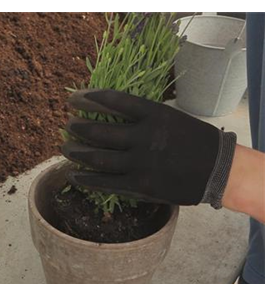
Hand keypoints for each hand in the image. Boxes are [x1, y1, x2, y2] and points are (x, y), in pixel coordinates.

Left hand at [62, 89, 236, 207]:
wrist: (219, 169)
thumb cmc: (194, 140)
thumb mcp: (170, 116)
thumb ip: (141, 116)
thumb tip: (105, 113)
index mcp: (154, 114)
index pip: (112, 100)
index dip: (87, 98)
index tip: (73, 99)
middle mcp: (145, 136)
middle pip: (98, 130)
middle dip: (77, 127)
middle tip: (68, 125)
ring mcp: (141, 163)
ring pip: (97, 157)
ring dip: (76, 152)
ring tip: (64, 147)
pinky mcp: (140, 186)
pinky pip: (105, 182)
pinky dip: (85, 178)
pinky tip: (73, 173)